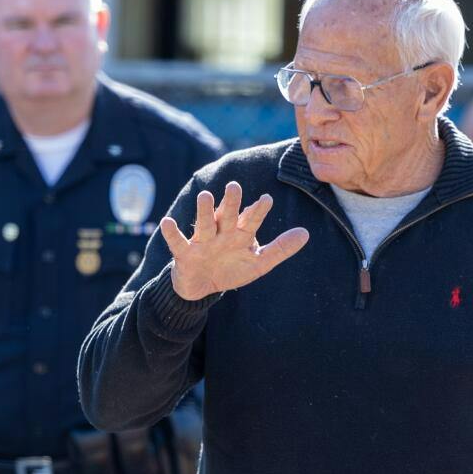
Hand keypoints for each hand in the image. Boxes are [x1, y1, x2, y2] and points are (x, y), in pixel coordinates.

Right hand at [161, 181, 309, 301]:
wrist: (203, 287)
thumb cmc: (231, 269)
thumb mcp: (259, 262)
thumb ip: (280, 249)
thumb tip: (306, 233)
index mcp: (240, 233)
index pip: (250, 220)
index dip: (257, 211)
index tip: (266, 200)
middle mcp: (221, 233)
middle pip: (227, 215)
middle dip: (230, 202)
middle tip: (234, 186)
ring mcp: (202, 242)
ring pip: (204, 224)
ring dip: (204, 211)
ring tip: (204, 196)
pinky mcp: (185, 254)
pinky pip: (177, 242)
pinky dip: (171, 233)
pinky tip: (166, 222)